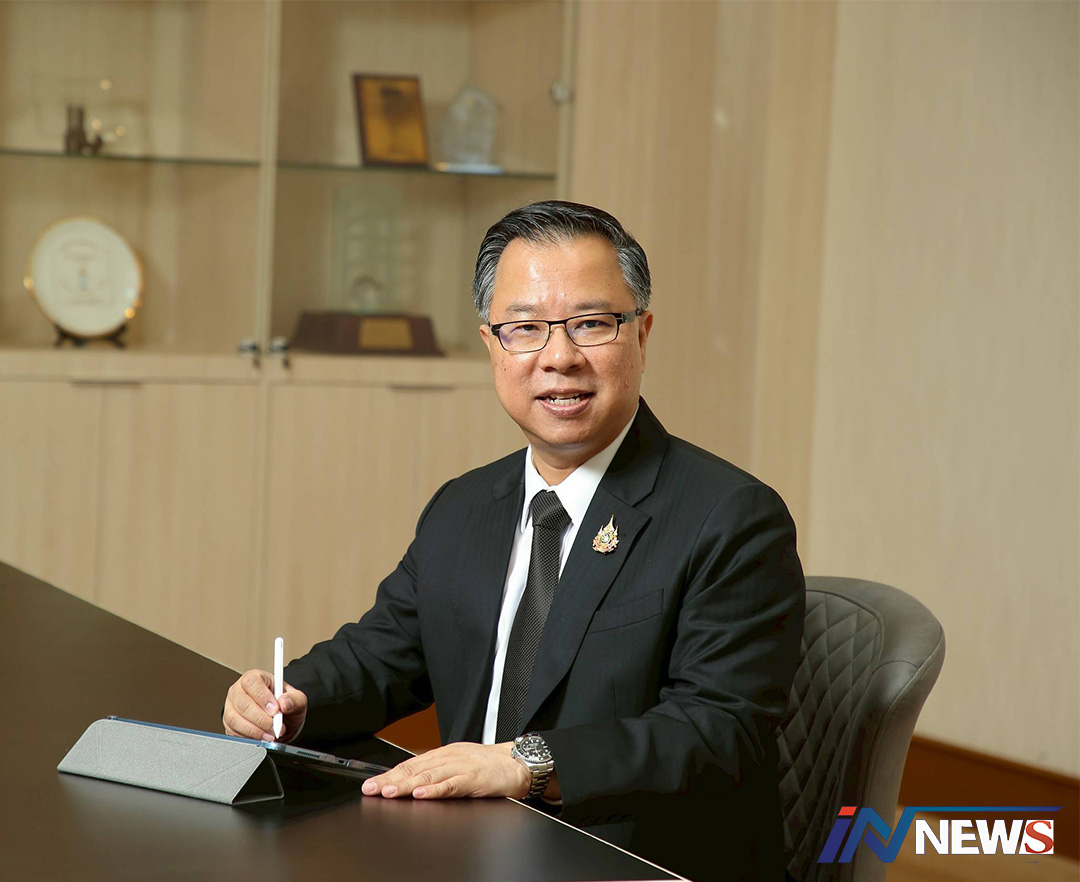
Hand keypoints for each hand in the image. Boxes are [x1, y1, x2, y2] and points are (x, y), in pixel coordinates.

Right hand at [223, 669, 307, 742]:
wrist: (282, 721)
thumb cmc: (286, 705)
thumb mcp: (297, 699)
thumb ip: (295, 699)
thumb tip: (284, 703)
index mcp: (255, 678)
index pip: (252, 682)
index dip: (263, 697)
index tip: (275, 710)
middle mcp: (239, 690)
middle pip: (243, 703)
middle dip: (261, 719)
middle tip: (275, 726)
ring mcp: (231, 707)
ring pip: (235, 719)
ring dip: (255, 730)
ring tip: (271, 734)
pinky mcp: (229, 724)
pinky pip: (233, 732)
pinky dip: (249, 737)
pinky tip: (262, 737)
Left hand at [361, 741, 530, 799]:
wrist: (517, 763)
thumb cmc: (489, 765)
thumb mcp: (458, 763)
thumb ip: (437, 772)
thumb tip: (412, 784)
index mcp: (443, 754)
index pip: (410, 765)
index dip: (389, 774)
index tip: (371, 784)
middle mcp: (448, 758)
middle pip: (414, 770)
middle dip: (390, 780)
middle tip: (371, 789)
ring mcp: (460, 767)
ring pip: (429, 777)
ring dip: (407, 785)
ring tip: (390, 792)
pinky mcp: (473, 779)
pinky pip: (451, 785)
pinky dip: (435, 790)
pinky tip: (421, 794)